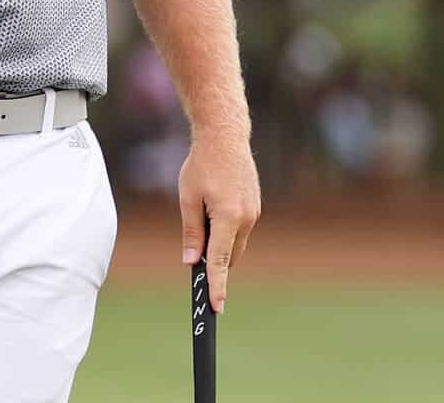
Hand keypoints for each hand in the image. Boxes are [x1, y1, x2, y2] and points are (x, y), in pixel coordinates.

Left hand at [178, 131, 260, 312]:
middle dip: (212, 260)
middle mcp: (245, 218)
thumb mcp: (188, 198)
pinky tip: (214, 208)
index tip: (216, 307)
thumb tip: (191, 261)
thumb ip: (191, 232)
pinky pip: (240, 230)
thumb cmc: (202, 164)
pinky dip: (227, 230)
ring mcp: (253, 212)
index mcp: (227, 217)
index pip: (220, 262)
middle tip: (192, 250)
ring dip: (219, 243)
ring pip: (234, 244)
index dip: (216, 286)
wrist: (225, 137)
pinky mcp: (255, 206)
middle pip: (228, 256)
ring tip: (203, 213)